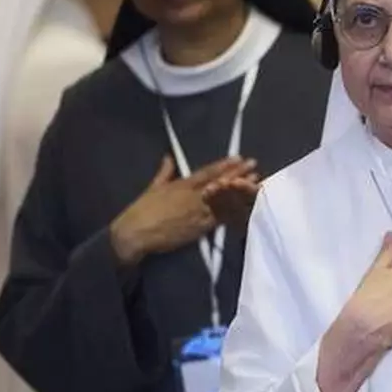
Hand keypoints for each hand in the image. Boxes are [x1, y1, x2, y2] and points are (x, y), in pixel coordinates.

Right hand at [109, 155, 256, 265]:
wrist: (136, 233)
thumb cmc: (142, 210)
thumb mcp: (153, 187)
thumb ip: (164, 172)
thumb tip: (169, 157)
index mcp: (181, 185)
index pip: (207, 172)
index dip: (224, 165)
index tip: (239, 157)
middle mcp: (193, 196)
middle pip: (220, 183)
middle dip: (238, 174)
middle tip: (254, 166)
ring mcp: (197, 212)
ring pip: (223, 200)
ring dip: (239, 192)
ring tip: (255, 184)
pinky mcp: (198, 228)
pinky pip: (219, 219)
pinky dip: (232, 213)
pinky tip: (244, 207)